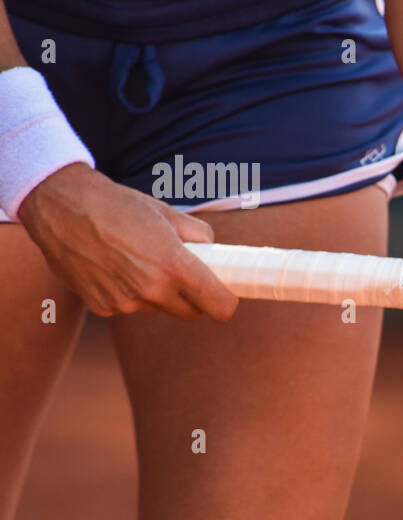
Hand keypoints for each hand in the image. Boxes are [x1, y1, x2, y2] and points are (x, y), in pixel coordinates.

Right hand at [17, 163, 237, 320]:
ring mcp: (125, 303)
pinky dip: (129, 293)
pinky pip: (129, 307)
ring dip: (158, 294)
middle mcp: (151, 291)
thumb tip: (214, 252)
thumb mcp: (168, 213)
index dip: (225, 301)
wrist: (60, 206)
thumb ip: (200, 236)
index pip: (219, 307)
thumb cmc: (117, 205)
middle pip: (191, 313)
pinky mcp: (102, 307)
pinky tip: (114, 267)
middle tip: (183, 274)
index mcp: (174, 267)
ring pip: (158, 309)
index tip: (224, 294)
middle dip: (193, 299)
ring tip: (139, 261)